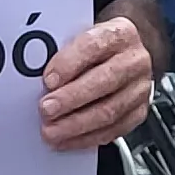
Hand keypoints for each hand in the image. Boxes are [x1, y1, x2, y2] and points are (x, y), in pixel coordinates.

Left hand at [40, 16, 154, 152]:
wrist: (127, 54)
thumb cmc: (99, 47)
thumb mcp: (82, 35)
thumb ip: (63, 52)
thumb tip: (35, 76)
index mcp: (118, 34)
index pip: (94, 46)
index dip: (69, 64)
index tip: (48, 80)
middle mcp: (134, 60)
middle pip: (104, 81)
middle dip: (71, 99)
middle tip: (46, 109)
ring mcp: (139, 88)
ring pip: (110, 111)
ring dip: (76, 124)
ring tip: (52, 131)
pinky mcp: (138, 112)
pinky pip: (114, 130)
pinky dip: (87, 138)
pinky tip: (67, 139)